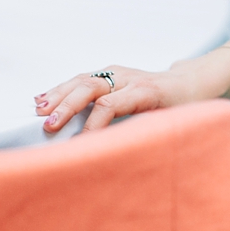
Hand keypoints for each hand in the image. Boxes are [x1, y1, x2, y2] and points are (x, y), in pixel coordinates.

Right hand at [36, 62, 202, 132]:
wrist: (191, 82)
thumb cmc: (182, 107)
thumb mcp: (171, 124)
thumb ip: (147, 135)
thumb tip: (120, 158)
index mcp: (146, 92)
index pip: (111, 104)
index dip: (92, 125)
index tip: (78, 145)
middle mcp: (130, 78)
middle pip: (92, 86)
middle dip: (67, 105)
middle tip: (48, 125)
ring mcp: (119, 73)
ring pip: (84, 79)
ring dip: (59, 94)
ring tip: (38, 109)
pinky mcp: (111, 73)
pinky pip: (83, 78)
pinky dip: (62, 88)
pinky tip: (43, 98)